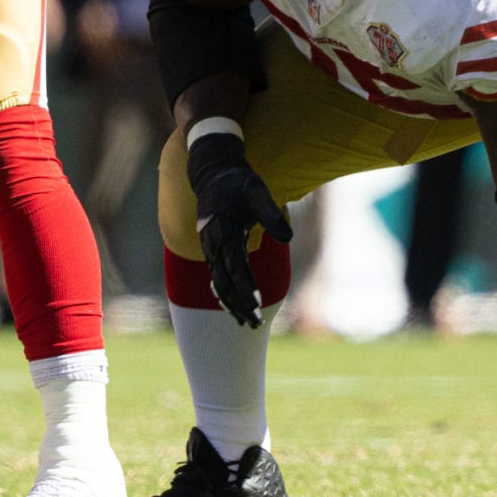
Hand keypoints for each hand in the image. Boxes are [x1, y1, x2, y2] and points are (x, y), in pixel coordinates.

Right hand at [187, 129, 291, 328]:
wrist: (212, 172)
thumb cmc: (238, 182)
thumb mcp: (257, 192)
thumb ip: (271, 215)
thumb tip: (287, 237)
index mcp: (222, 229)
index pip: (235, 265)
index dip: (246, 286)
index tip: (257, 304)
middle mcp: (212, 242)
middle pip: (224, 281)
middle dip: (239, 304)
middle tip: (255, 324)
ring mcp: (208, 247)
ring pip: (218, 282)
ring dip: (231, 304)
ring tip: (247, 323)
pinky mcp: (211, 249)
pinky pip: (216, 277)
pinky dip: (223, 294)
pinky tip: (232, 309)